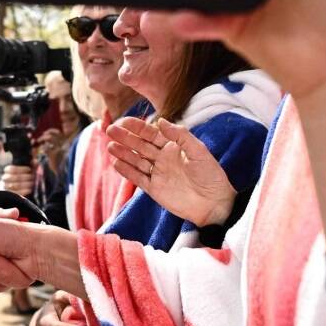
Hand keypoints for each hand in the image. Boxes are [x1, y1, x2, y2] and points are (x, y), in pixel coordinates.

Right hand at [1, 164, 35, 196]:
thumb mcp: (27, 171)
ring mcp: (6, 188)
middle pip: (14, 177)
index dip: (21, 169)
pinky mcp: (10, 196)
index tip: (29, 169)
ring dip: (26, 184)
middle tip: (33, 177)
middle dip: (25, 177)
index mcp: (7, 171)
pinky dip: (24, 191)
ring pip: (15, 185)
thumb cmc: (24, 178)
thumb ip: (31, 165)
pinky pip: (16, 193)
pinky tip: (30, 190)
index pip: (11, 169)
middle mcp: (5, 179)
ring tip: (32, 183)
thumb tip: (35, 162)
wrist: (19, 191)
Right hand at [106, 117, 236, 226]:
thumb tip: (160, 121)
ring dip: (123, 153)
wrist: (215, 204)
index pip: (152, 134)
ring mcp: (158, 174)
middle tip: (111, 130)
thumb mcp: (199, 151)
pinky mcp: (155, 189)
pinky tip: (116, 163)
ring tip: (110, 146)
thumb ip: (180, 135)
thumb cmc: (211, 176)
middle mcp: (163, 158)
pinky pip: (138, 178)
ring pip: (136, 161)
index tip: (124, 121)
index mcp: (174, 147)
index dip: (137, 127)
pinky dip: (127, 171)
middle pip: (140, 145)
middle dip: (126, 138)